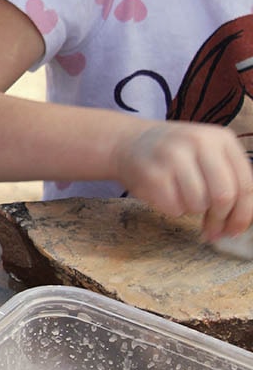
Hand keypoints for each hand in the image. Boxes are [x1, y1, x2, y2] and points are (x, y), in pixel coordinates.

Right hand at [115, 121, 252, 240]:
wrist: (128, 142)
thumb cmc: (175, 155)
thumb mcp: (207, 154)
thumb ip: (229, 178)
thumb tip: (240, 222)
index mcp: (221, 138)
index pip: (246, 184)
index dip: (243, 214)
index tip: (235, 231)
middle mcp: (199, 142)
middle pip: (224, 196)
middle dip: (219, 220)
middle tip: (211, 231)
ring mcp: (174, 156)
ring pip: (198, 204)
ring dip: (192, 210)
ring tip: (182, 198)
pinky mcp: (153, 173)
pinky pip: (174, 208)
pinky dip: (172, 209)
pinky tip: (165, 195)